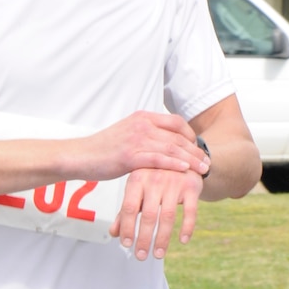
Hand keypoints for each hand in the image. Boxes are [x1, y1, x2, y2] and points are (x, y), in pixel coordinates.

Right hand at [76, 109, 205, 183]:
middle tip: (208, 161)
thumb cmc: (102, 149)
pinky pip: (158, 159)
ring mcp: (136, 139)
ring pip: (171, 148)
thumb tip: (161, 143)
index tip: (198, 148)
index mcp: (142, 117)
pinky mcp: (129, 156)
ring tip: (204, 169)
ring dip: (191, 159)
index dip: (190, 135)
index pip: (175, 122)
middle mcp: (141, 125)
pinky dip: (174, 164)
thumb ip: (145, 135)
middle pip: (177, 136)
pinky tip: (185, 170)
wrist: (79, 156)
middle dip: (196, 150)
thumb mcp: (126, 135)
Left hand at [110, 166, 203, 260]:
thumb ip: (125, 211)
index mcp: (137, 179)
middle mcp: (155, 180)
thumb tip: (114, 233)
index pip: (129, 208)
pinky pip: (191, 211)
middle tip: (141, 256)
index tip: (127, 244)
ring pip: (168, 216)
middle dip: (144, 239)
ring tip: (158, 254)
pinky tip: (183, 241)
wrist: (183, 157)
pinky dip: (187, 227)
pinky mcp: (191, 187)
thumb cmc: (156, 177)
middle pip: (148, 215)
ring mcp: (174, 183)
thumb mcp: (137, 189)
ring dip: (163, 239)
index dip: (127, 228)